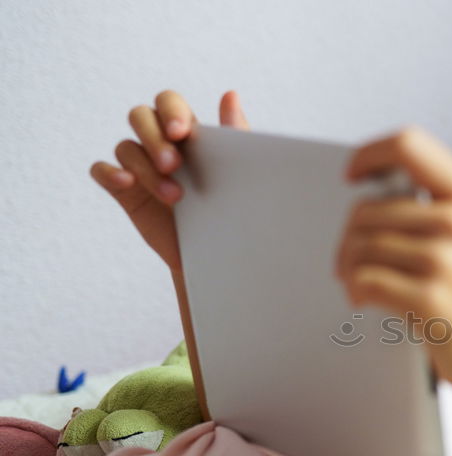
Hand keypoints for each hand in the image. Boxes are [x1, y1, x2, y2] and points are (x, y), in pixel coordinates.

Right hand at [89, 90, 249, 272]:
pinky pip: (101, 171)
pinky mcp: (124, 190)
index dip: (170, 111)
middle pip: (140, 117)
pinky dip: (109, 173)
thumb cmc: (230, 207)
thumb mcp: (237, 171)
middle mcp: (159, 142)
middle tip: (173, 165)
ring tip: (174, 196)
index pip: (168, 103)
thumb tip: (231, 94)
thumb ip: (233, 134)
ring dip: (146, 168)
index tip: (181, 132)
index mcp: (187, 132)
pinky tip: (126, 182)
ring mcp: (139, 166)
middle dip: (154, 138)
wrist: (219, 252)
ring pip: (126, 147)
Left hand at [336, 127, 451, 394]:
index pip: (409, 145)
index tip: (354, 175)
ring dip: (348, 268)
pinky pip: (365, 279)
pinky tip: (363, 299)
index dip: (370, 154)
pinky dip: (355, 291)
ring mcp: (447, 260)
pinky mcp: (430, 297)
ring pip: (361, 245)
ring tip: (359, 282)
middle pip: (369, 208)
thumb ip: (433, 203)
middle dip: (349, 237)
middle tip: (353, 259)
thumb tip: (370, 184)